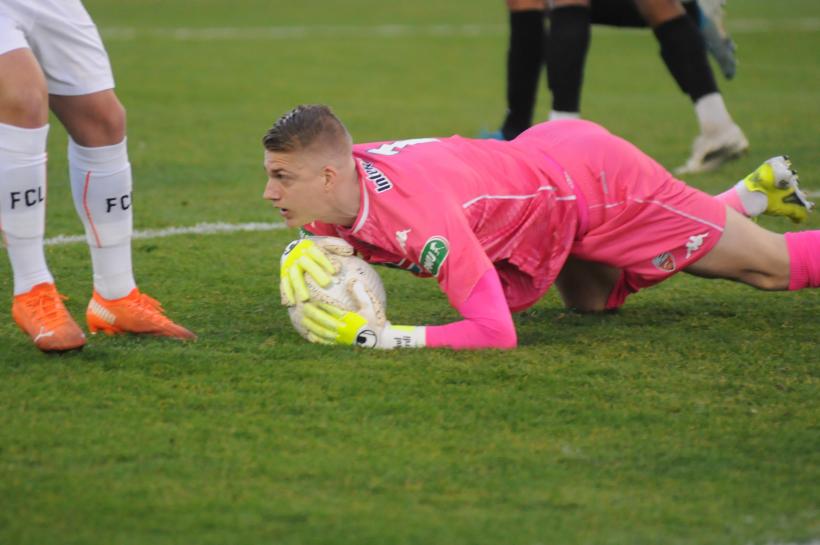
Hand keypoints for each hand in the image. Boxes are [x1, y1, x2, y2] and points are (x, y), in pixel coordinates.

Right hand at [279, 237, 353, 304]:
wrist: (296, 250)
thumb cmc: (318, 250)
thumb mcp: (327, 245)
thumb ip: (337, 246)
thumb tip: (349, 250)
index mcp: (308, 247)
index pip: (317, 252)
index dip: (325, 261)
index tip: (335, 271)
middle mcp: (297, 255)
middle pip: (305, 263)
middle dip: (315, 272)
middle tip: (326, 283)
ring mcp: (289, 265)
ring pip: (293, 275)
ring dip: (299, 287)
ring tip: (306, 299)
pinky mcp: (284, 274)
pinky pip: (284, 284)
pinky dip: (286, 293)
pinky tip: (291, 304)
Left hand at [300, 280, 423, 348]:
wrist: (380, 340)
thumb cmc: (375, 321)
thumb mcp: (370, 306)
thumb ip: (361, 294)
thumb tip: (354, 281)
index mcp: (350, 318)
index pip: (332, 310)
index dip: (321, 304)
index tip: (312, 297)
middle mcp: (343, 329)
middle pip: (324, 321)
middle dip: (312, 313)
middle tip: (303, 306)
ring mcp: (341, 338)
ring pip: (322, 332)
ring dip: (311, 325)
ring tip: (303, 318)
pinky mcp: (341, 343)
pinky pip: (326, 342)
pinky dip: (317, 338)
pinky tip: (310, 335)